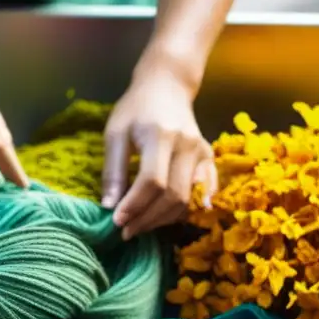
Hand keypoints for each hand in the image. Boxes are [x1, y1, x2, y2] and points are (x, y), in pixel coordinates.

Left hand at [102, 66, 216, 239]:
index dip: (134, 206)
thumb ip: (113, 170)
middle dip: (148, 219)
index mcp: (160, 135)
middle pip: (173, 195)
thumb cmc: (136, 108)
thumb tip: (109, 207)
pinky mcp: (209, 158)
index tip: (116, 221)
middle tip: (126, 231)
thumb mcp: (116, 133)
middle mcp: (187, 145)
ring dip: (164, 219)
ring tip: (140, 225)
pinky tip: (169, 220)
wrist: (167, 86)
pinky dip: (187, 210)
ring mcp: (202, 152)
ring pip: (188, 199)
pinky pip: (203, 193)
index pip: (152, 181)